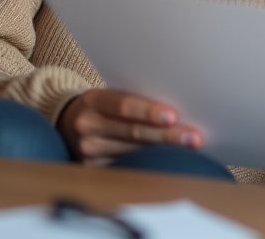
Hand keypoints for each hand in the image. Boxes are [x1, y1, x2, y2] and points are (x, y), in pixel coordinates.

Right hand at [57, 88, 202, 163]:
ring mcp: (88, 150)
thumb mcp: (112, 95)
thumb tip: (175, 112)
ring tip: (189, 150)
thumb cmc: (105, 105)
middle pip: (133, 131)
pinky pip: (126, 166)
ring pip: (133, 151)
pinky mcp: (92, 168)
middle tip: (193, 138)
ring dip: (163, 151)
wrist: (71, 122)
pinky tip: (168, 162)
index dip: (148, 111)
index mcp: (93, 99)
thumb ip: (136, 101)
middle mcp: (87, 125)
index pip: (124, 105)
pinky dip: (149, 163)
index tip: (173, 116)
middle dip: (166, 135)